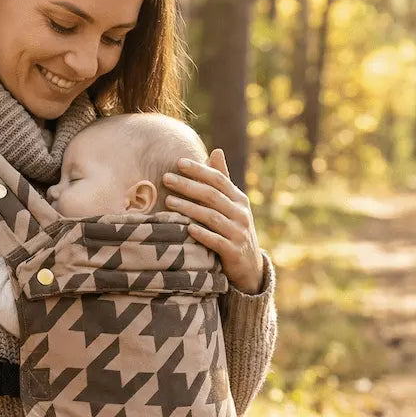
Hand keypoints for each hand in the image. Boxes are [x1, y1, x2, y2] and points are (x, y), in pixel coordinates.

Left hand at [162, 149, 263, 293]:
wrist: (249, 266)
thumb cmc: (234, 229)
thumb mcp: (231, 205)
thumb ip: (223, 180)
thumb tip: (216, 150)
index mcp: (239, 200)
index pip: (218, 180)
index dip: (199, 170)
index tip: (178, 162)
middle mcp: (241, 214)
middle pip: (212, 196)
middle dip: (188, 185)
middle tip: (166, 178)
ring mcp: (239, 233)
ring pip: (212, 217)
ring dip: (189, 208)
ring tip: (168, 201)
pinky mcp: (234, 251)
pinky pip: (216, 241)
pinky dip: (202, 234)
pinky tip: (187, 228)